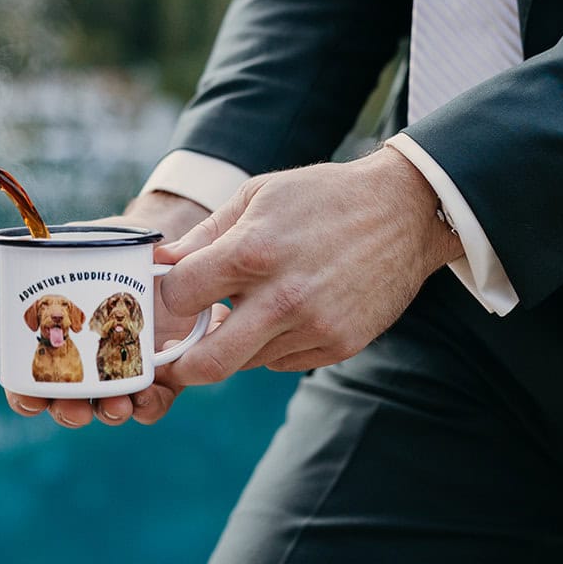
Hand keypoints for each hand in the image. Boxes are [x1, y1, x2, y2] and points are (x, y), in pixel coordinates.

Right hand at [2, 190, 229, 429]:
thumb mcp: (72, 253)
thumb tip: (0, 280)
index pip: (34, 386)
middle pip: (72, 406)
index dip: (26, 399)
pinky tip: (143, 393)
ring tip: (114, 404)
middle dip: (70, 413)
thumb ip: (39, 265)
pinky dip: (148, 405)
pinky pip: (153, 402)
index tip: (28, 398)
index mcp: (60, 347)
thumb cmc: (101, 254)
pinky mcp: (161, 374)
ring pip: (111, 409)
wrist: (152, 243)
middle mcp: (89, 368)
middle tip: (74, 407)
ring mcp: (125, 374)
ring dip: (109, 413)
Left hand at [156, 149, 463, 381]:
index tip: (168, 297)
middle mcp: (284, 297)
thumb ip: (204, 235)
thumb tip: (158, 264)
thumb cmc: (321, 197)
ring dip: (233, 345)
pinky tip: (284, 312)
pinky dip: (271, 345)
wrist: (403, 210)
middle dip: (180, 367)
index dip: (166, 298)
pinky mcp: (341, 344)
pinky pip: (284, 362)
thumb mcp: (257, 196)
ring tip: (244, 309)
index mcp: (254, 251)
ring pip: (247, 362)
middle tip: (172, 357)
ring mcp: (316, 326)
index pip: (180, 297)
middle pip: (208, 362)